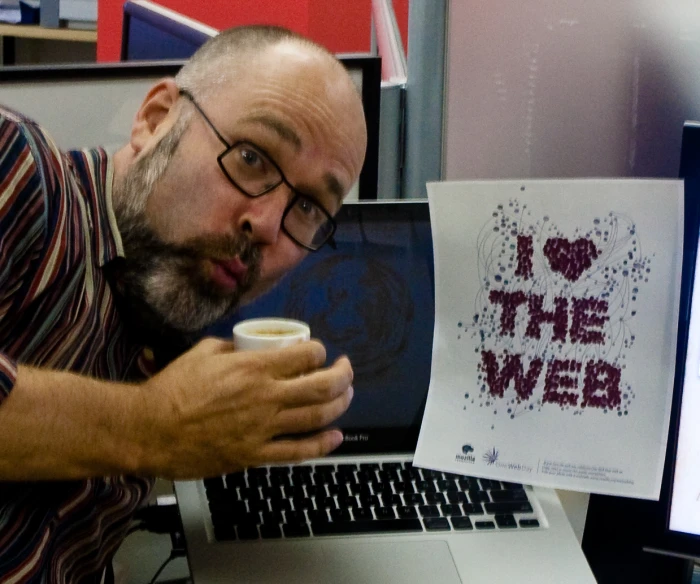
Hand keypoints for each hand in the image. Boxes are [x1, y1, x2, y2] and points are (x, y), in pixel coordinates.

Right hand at [138, 337, 352, 478]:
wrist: (148, 430)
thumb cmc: (172, 389)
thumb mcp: (202, 352)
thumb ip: (230, 347)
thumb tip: (245, 348)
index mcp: (253, 368)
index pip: (306, 355)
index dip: (320, 351)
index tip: (319, 353)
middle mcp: (265, 397)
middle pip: (322, 386)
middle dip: (343, 375)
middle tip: (345, 370)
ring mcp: (262, 428)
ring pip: (317, 417)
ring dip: (340, 405)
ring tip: (346, 396)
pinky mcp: (254, 455)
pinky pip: (298, 452)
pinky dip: (322, 445)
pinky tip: (335, 437)